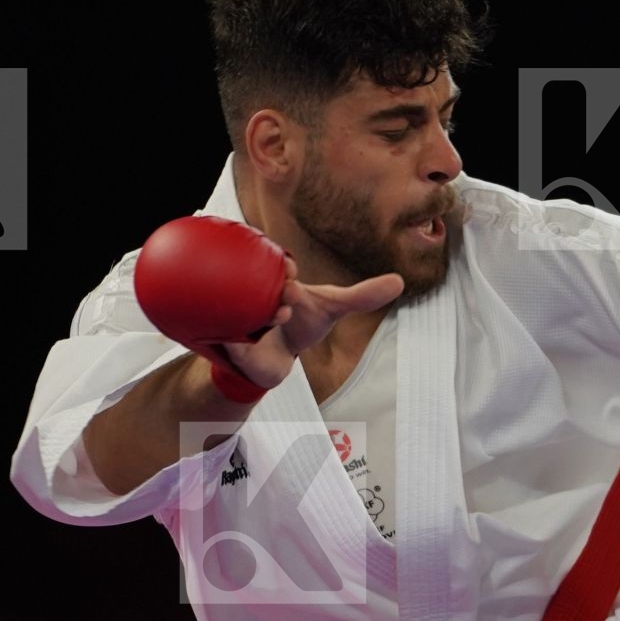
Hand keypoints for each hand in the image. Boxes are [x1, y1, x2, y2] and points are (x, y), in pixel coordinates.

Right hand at [222, 254, 404, 389]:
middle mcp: (253, 292)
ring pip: (237, 310)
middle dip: (271, 288)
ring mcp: (238, 315)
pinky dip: (228, 338)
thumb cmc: (303, 322)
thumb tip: (399, 282)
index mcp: (276, 278)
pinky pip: (220, 336)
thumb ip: (362, 296)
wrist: (274, 356)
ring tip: (279, 316)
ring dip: (253, 313)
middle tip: (290, 292)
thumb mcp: (333, 307)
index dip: (283, 265)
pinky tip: (238, 341)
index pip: (274, 264)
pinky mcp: (227, 340)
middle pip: (253, 283)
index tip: (292, 268)